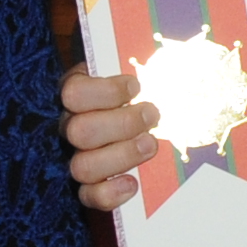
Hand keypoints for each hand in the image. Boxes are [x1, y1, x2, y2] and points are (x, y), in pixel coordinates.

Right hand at [63, 65, 163, 210]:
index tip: (135, 86)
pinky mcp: (88, 186)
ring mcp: (77, 157)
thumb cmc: (141, 90)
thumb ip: (146, 64)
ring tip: (150, 144)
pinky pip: (88, 196)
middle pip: (79, 132)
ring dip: (121, 156)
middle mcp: (71, 127)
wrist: (143, 118)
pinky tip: (132, 183)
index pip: (72, 93)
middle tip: (153, 115)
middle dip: (122, 124)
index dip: (104, 91)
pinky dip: (109, 193)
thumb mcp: (142, 70)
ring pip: (82, 166)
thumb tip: (175, 50)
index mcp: (78, 94)